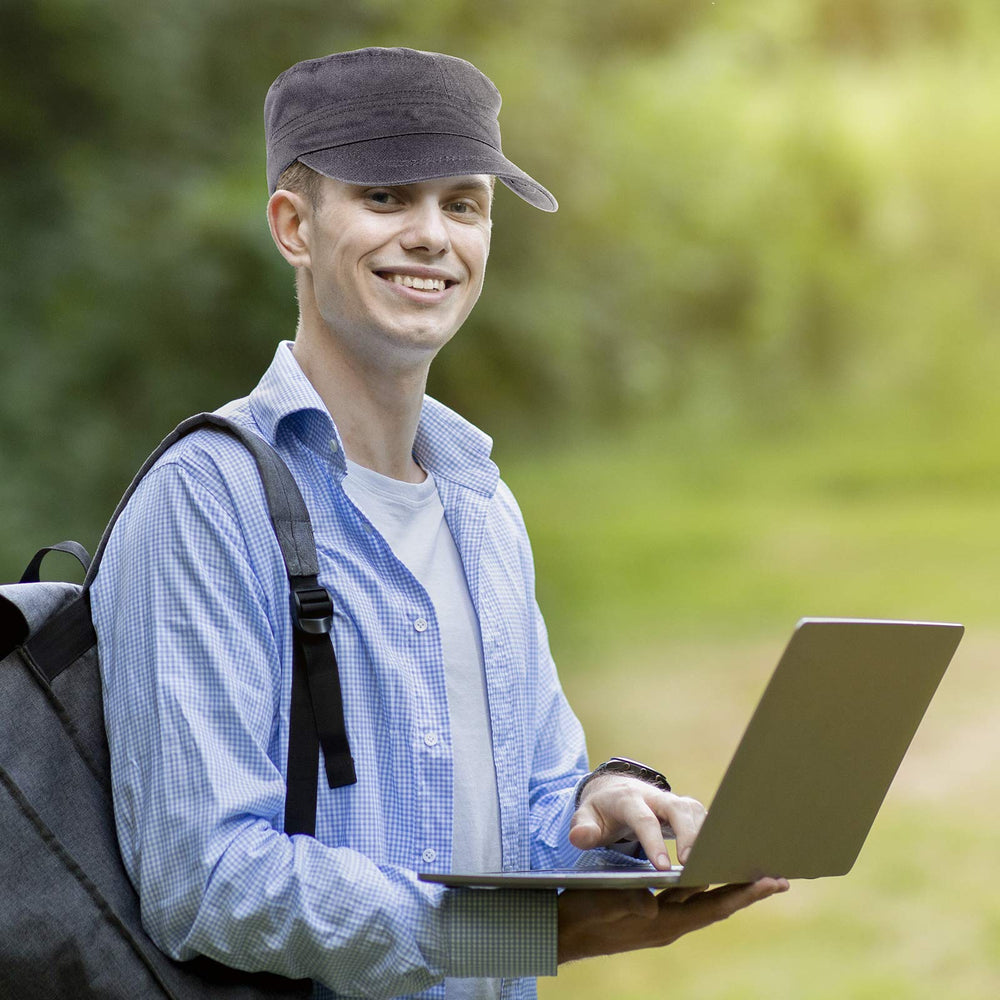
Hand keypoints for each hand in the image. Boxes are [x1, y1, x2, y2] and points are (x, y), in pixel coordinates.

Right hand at [557, 879, 788, 964]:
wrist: (559, 931)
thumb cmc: (578, 915)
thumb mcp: (600, 904)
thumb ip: (626, 902)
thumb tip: (650, 903)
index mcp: (662, 925)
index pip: (712, 907)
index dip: (742, 894)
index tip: (770, 881)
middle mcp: (668, 923)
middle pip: (716, 904)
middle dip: (746, 890)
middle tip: (779, 878)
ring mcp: (660, 919)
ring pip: (703, 899)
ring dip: (728, 885)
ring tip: (753, 871)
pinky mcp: (650, 913)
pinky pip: (686, 897)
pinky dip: (704, 884)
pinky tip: (709, 872)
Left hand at [569, 774, 705, 869]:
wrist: (614, 792)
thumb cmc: (601, 812)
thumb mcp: (585, 818)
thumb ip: (582, 829)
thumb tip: (579, 838)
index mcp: (628, 799)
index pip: (643, 819)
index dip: (653, 842)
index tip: (663, 868)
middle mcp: (654, 797)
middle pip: (677, 809)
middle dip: (688, 835)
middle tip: (692, 864)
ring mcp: (671, 802)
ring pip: (694, 811)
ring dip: (705, 835)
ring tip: (710, 864)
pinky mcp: (684, 810)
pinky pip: (703, 818)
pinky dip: (713, 834)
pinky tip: (718, 858)